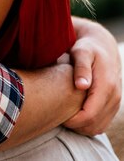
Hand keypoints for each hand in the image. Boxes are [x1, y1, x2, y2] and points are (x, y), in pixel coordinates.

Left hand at [63, 16, 121, 134]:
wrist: (102, 46)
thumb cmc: (87, 48)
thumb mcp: (81, 52)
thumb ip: (81, 68)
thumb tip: (82, 86)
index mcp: (106, 86)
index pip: (90, 115)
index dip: (73, 120)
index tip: (58, 115)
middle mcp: (114, 96)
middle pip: (94, 125)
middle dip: (75, 126)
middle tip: (58, 117)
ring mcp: (115, 102)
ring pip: (99, 127)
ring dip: (82, 127)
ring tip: (65, 116)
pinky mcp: (113, 105)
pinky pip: (102, 123)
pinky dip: (88, 125)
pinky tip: (75, 115)